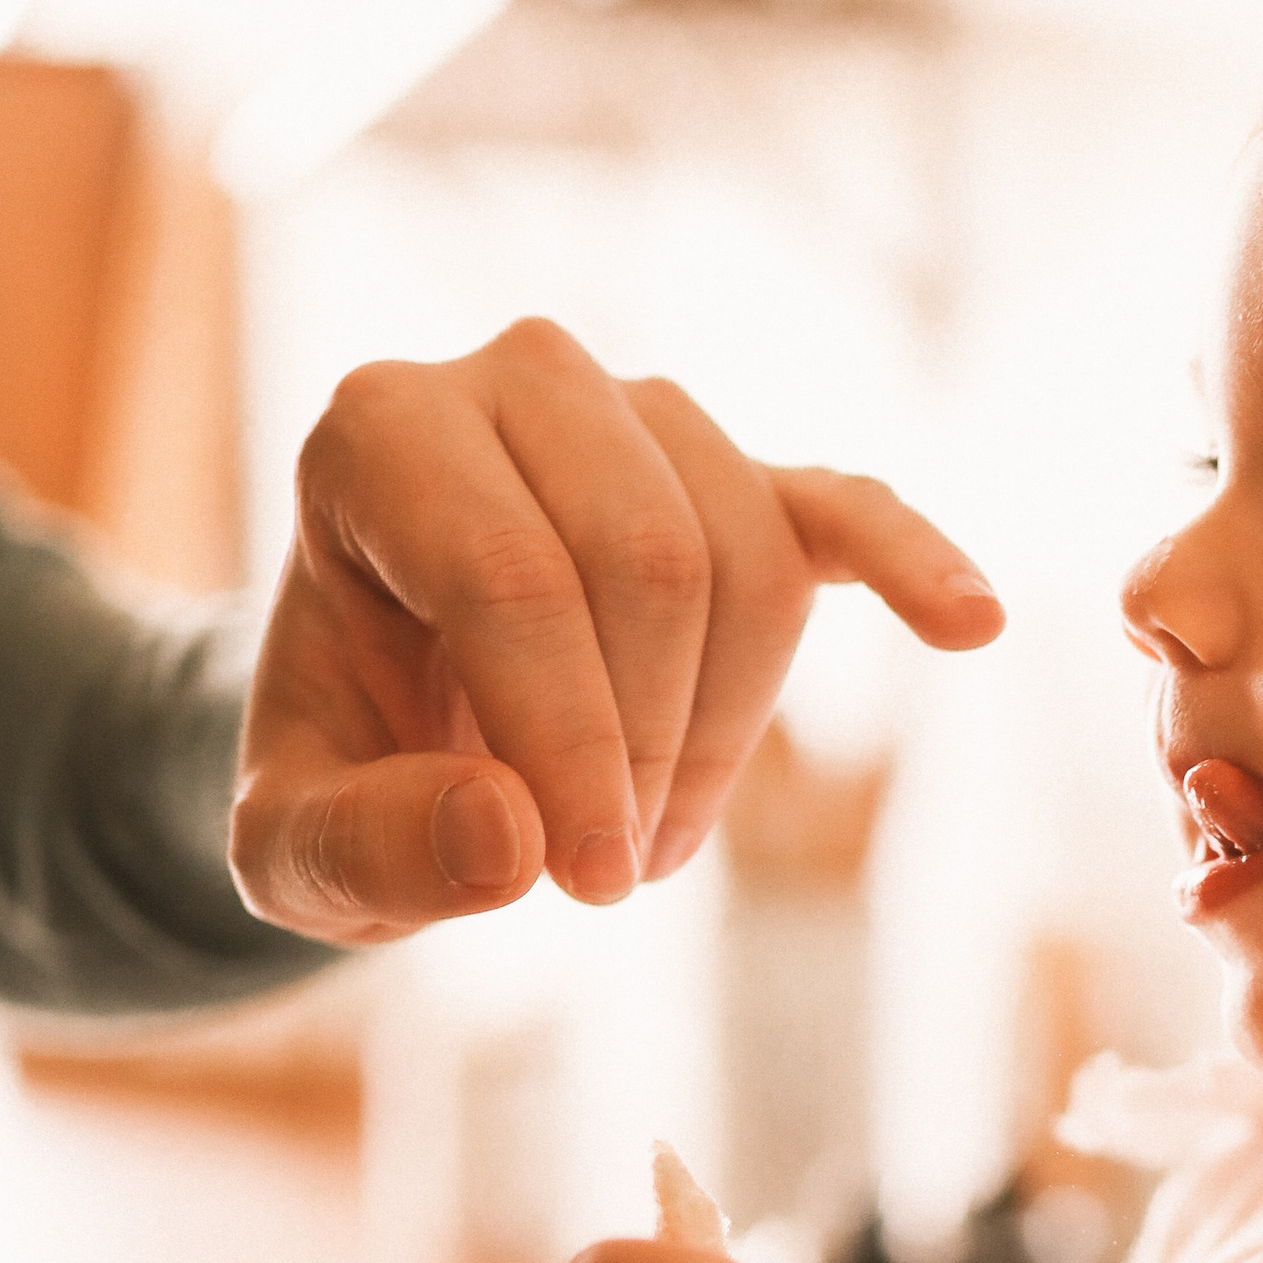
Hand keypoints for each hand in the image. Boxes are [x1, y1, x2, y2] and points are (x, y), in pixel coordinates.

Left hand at [229, 317, 1002, 944]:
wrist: (381, 708)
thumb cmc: (341, 761)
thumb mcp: (289, 842)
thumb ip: (365, 847)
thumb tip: (512, 841)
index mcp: (380, 431)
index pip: (516, 575)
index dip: (569, 742)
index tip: (585, 885)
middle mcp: (517, 378)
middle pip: (651, 562)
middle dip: (647, 742)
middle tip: (607, 869)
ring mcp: (644, 413)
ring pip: (748, 561)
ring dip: (725, 728)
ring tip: (655, 828)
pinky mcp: (743, 477)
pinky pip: (842, 511)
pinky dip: (912, 564)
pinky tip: (972, 621)